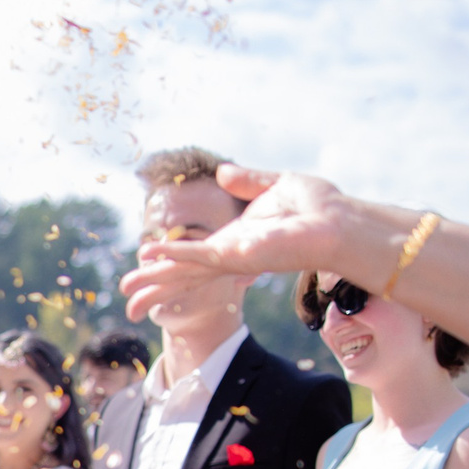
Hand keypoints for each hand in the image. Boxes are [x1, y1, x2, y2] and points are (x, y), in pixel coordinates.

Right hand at [121, 166, 345, 323]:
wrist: (342, 223)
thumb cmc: (321, 208)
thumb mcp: (278, 185)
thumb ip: (248, 181)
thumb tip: (223, 171)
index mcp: (237, 239)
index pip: (194, 256)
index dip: (168, 263)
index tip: (144, 267)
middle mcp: (231, 254)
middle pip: (184, 273)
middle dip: (155, 284)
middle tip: (126, 296)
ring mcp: (233, 257)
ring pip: (185, 271)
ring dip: (156, 277)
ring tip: (128, 289)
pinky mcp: (240, 254)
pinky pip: (200, 254)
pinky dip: (175, 253)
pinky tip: (152, 254)